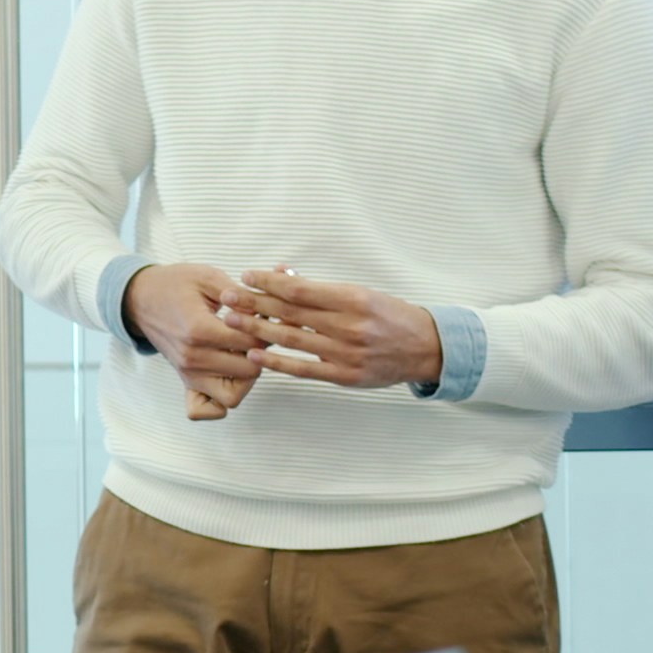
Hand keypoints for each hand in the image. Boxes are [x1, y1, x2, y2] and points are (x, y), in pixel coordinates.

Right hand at [121, 262, 263, 421]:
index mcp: (199, 330)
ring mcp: (188, 373)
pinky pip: (204, 409)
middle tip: (256, 335)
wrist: (140, 299)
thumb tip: (265, 311)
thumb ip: (239, 295)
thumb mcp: (208, 277)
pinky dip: (217, 403)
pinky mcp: (185, 381)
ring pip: (234, 395)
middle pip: (249, 371)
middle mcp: (192, 358)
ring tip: (242, 354)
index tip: (263, 317)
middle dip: (261, 353)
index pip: (251, 344)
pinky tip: (226, 378)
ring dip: (245, 376)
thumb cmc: (175, 286)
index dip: (266, 330)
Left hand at [229, 267, 445, 390]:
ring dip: (258, 330)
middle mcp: (348, 326)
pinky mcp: (344, 376)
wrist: (425, 348)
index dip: (268, 282)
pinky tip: (255, 355)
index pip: (299, 290)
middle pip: (290, 313)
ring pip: (292, 340)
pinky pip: (303, 368)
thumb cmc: (389, 315)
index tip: (247, 276)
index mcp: (353, 299)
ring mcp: (345, 353)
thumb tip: (284, 278)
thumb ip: (323, 291)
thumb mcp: (362, 293)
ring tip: (232, 322)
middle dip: (254, 304)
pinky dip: (277, 362)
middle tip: (227, 298)